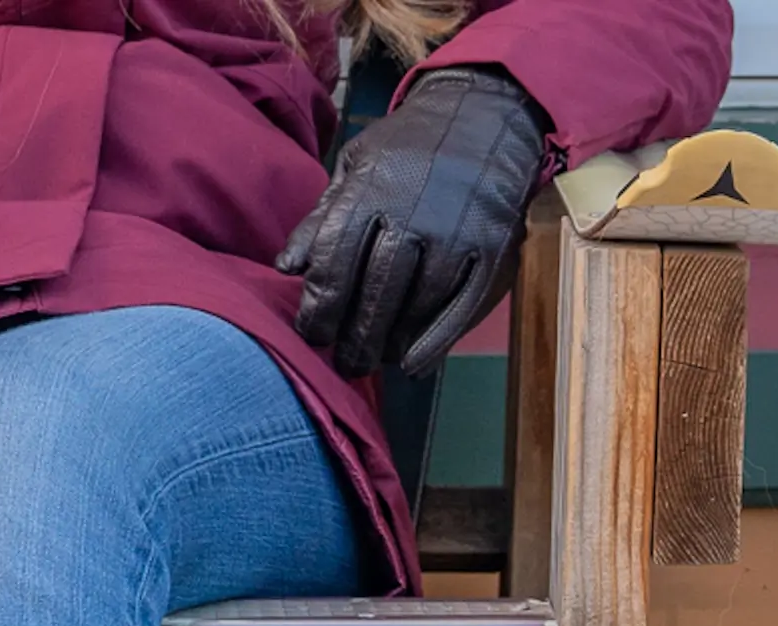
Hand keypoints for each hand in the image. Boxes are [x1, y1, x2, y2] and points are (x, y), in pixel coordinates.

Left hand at [277, 67, 549, 380]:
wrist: (485, 109)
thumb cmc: (409, 145)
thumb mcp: (357, 165)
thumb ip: (322, 218)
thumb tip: (286, 269)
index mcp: (371, 189)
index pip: (334, 262)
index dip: (319, 308)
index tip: (313, 335)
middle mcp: (413, 211)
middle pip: (376, 293)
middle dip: (354, 338)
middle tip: (344, 365)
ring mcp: (456, 230)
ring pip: (418, 304)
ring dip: (392, 341)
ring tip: (376, 358)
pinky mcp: (492, 245)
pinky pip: (462, 305)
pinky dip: (437, 341)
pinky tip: (415, 364)